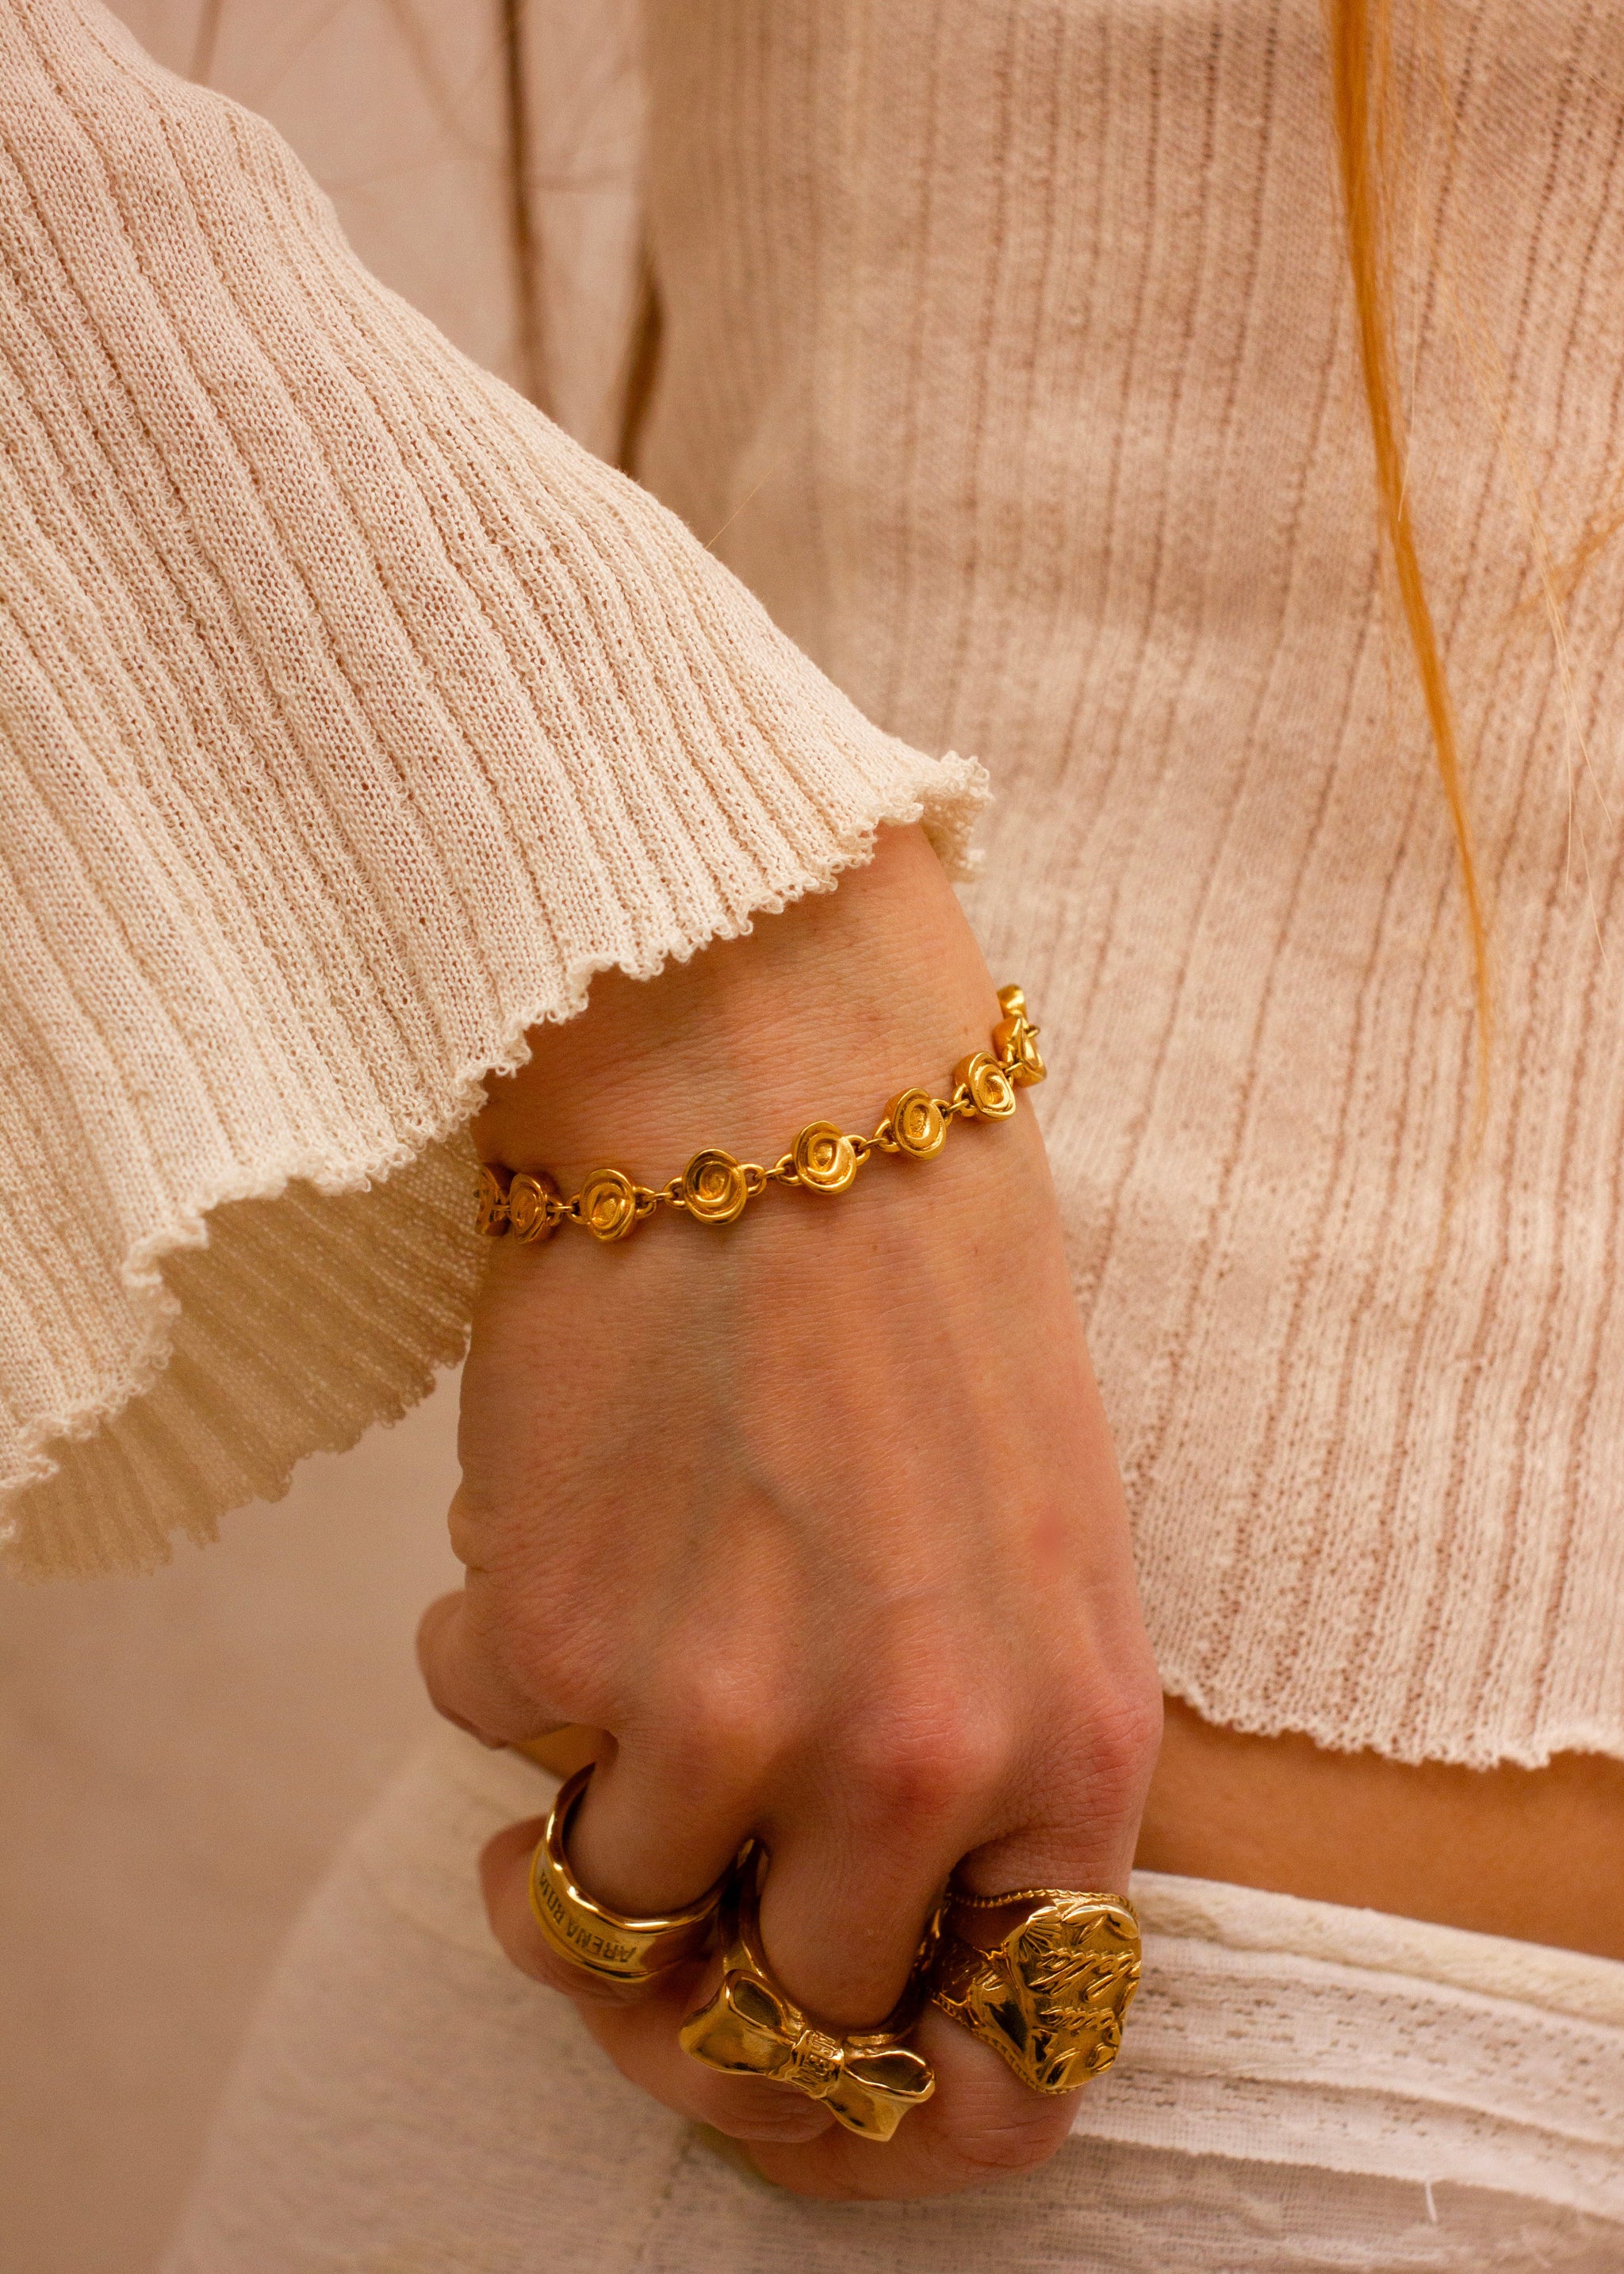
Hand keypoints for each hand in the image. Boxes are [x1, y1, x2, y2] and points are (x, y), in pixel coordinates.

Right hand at [418, 824, 1161, 2198]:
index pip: (1012, 2072)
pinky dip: (501, 1646)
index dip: (896, 2115)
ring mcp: (723, 1719)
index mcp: (1072, 1743)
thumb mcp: (1043, 1549)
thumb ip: (985, 1764)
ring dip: (589, 1774)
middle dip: (704, 1951)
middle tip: (657, 1839)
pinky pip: (482, 1734)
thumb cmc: (928, 1290)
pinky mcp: (552, 1644)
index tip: (803, 2059)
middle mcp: (909, 1762)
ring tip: (617, 1616)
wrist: (781, 1086)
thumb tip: (841, 1939)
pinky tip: (564, 1507)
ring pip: (604, 1901)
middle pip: (770, 2020)